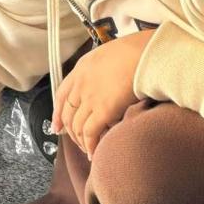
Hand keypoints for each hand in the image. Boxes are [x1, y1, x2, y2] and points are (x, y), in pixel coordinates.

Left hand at [52, 29, 155, 157]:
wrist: (147, 53)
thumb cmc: (138, 51)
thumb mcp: (111, 55)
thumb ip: (104, 70)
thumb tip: (110, 82)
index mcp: (81, 68)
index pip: (62, 94)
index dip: (57, 113)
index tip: (57, 126)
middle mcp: (81, 84)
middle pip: (68, 113)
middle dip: (69, 131)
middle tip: (76, 142)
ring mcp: (90, 98)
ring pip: (77, 125)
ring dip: (80, 141)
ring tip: (88, 150)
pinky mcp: (103, 110)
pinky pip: (90, 132)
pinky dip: (90, 145)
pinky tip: (94, 152)